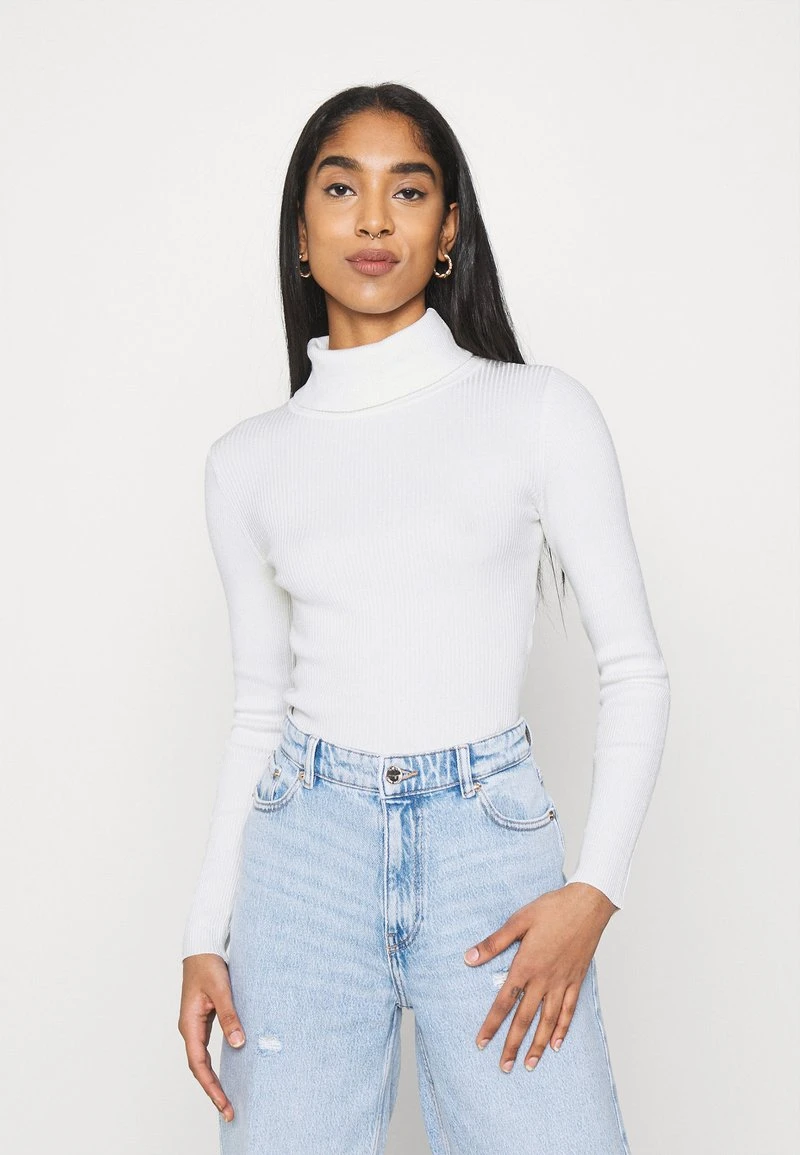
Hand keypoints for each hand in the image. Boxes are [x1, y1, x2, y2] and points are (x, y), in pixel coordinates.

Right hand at [178, 953, 245, 1121]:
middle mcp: (190, 1028)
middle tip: (229, 1111)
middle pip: (199, 1068)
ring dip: (213, 1080)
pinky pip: (206, 1050)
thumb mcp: (221, 990)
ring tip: (227, 1100)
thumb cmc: (208, 966)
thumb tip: (239, 1043)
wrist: (202, 947)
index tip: (224, 1104)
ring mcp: (195, 1025)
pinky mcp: (203, 1020)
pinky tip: (225, 1074)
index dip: (211, 1087)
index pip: (199, 1065)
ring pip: (201, 1061)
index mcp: (190, 1024)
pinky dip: (214, 1066)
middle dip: (212, 1090)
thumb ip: (230, 1016)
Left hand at [463, 882, 616, 1072]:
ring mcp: (562, 982)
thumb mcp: (518, 920)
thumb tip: (469, 958)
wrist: (587, 904)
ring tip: (529, 1065)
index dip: (492, 1024)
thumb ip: (494, 943)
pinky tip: (556, 1044)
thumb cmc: (552, 908)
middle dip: (513, 1044)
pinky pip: (569, 1010)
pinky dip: (562, 1028)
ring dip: (537, 1044)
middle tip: (503, 1067)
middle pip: (525, 1018)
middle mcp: (544, 979)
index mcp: (526, 965)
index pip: (504, 1001)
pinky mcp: (577, 979)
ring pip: (548, 1020)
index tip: (481, 1043)